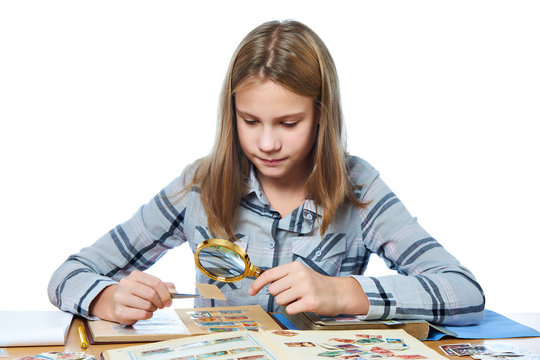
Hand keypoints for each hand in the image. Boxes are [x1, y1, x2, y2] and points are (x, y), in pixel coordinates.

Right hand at [90, 270, 174, 324]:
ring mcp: (120, 297)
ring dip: (153, 309)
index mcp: (135, 275)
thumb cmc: (138, 294)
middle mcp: (126, 284)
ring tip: (151, 308)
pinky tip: (146, 313)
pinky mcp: (119, 311)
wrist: (119, 304)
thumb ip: (163, 286)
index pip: (155, 282)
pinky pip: (141, 314)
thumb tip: (173, 290)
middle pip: (151, 294)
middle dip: (160, 302)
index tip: (169, 301)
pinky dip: (148, 315)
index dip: (165, 293)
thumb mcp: (149, 286)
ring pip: (146, 305)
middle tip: (161, 306)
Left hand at [249, 261, 368, 315]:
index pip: (269, 275)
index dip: (257, 284)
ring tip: (299, 298)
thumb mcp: (300, 273)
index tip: (251, 291)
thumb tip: (262, 284)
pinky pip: (290, 309)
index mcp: (295, 266)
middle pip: (273, 290)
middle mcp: (299, 275)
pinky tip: (304, 304)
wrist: (339, 292)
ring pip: (280, 300)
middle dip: (280, 295)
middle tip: (293, 294)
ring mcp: (305, 288)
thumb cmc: (317, 284)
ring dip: (287, 302)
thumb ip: (283, 276)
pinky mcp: (310, 301)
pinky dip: (294, 309)